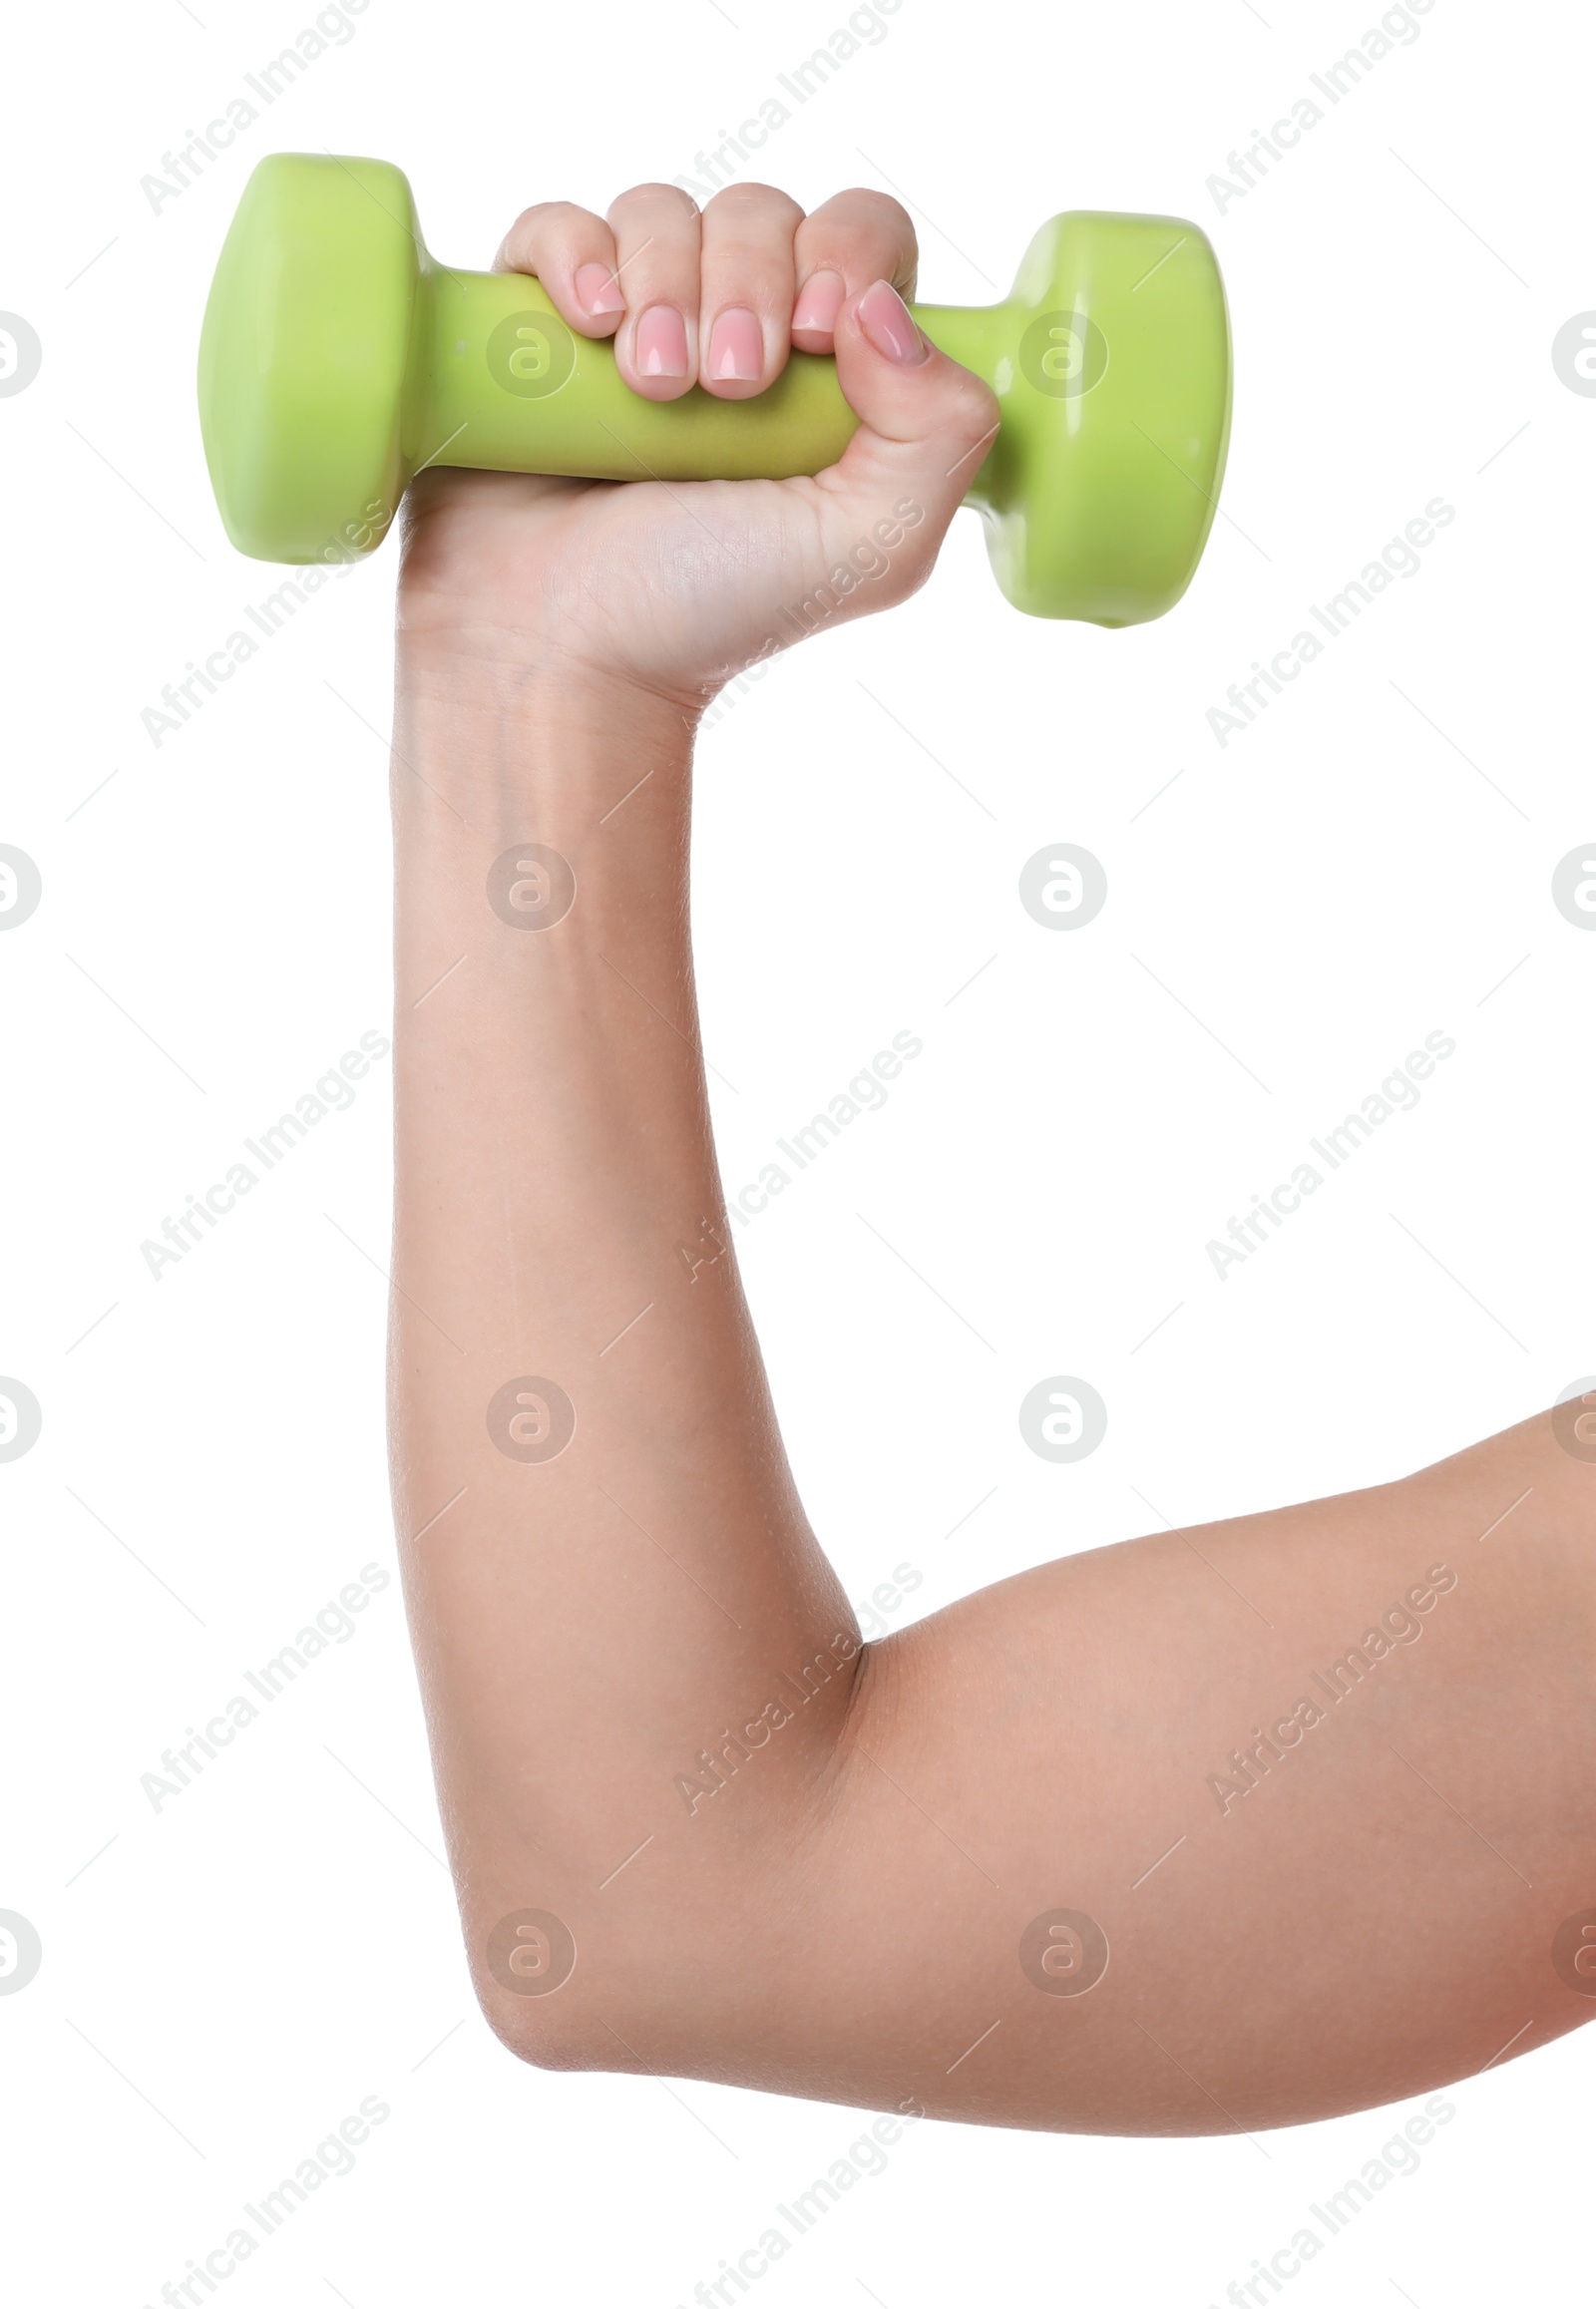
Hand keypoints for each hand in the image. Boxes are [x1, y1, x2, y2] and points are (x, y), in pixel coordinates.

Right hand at [396, 182, 999, 714]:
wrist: (568, 654)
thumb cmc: (714, 613)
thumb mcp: (875, 548)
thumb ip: (942, 434)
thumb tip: (884, 308)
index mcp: (829, 376)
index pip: (861, 236)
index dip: (845, 255)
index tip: (815, 338)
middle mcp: (734, 332)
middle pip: (761, 213)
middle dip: (748, 283)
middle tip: (726, 387)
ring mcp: (632, 325)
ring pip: (660, 212)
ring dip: (664, 286)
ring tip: (654, 388)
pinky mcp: (535, 326)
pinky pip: (556, 229)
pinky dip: (576, 255)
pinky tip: (590, 325)